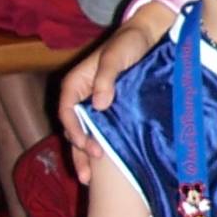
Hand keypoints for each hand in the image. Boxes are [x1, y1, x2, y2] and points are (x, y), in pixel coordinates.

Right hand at [57, 7, 167, 182]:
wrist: (149, 36)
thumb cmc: (128, 43)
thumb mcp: (115, 57)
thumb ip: (105, 79)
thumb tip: (99, 105)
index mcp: (75, 85)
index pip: (67, 113)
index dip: (75, 132)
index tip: (87, 146)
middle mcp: (81, 97)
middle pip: (73, 130)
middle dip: (79, 154)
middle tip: (88, 176)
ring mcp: (95, 105)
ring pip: (85, 135)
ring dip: (87, 157)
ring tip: (92, 180)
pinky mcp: (112, 110)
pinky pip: (102, 132)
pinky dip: (102, 147)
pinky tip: (109, 166)